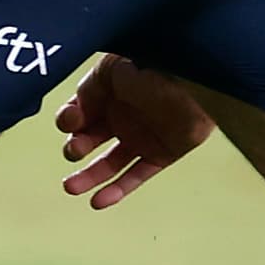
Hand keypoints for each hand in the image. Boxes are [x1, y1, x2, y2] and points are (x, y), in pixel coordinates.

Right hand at [53, 54, 211, 209]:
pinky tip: (98, 201)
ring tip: (70, 187)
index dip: (69, 119)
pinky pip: (137, 176)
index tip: (71, 122)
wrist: (195, 78)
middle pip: (90, 139)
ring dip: (88, 176)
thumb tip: (72, 114)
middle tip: (75, 150)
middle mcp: (123, 116)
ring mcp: (141, 137)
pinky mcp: (161, 154)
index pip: (79, 112)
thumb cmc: (154, 63)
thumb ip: (87, 89)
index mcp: (108, 93)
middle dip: (76, 147)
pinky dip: (118, 190)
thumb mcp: (111, 68)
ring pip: (110, 163)